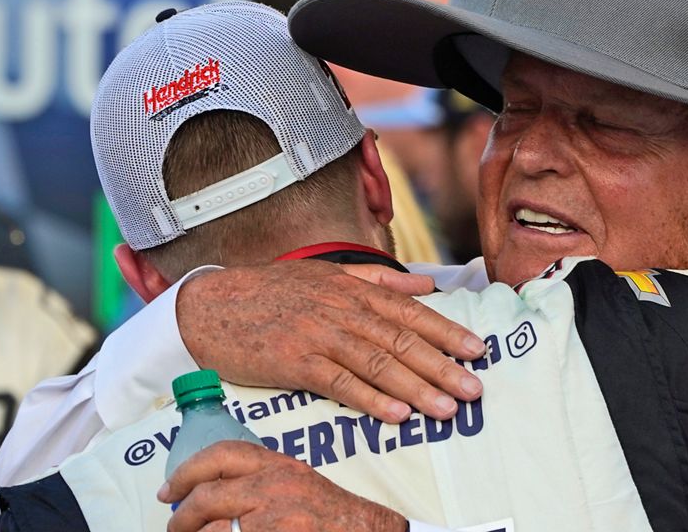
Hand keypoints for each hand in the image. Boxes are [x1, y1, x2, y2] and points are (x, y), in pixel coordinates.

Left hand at [160, 441, 406, 531]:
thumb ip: (257, 479)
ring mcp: (273, 519)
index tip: (169, 492)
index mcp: (276, 465)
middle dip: (181, 518)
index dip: (186, 473)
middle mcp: (273, 487)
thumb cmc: (330, 512)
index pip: (221, 456)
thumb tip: (210, 492)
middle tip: (175, 527)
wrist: (365, 531)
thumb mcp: (295, 481)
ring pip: (213, 531)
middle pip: (207, 497)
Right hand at [177, 259, 485, 421]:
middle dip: (442, 366)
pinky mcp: (295, 362)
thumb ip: (378, 279)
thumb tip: (427, 284)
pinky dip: (370, 399)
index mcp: (352, 289)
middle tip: (474, 388)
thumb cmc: (270, 291)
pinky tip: (396, 414)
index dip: (446, 331)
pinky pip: (340, 384)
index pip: (410, 311)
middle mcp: (342, 310)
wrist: (210, 305)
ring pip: (378, 364)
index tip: (477, 349)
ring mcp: (319, 336)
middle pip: (401, 340)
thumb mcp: (326, 273)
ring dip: (416, 388)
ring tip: (447, 408)